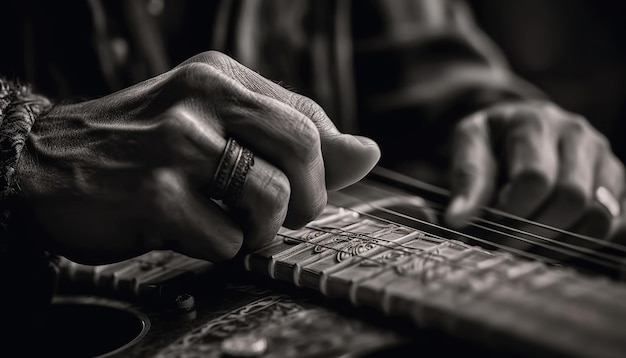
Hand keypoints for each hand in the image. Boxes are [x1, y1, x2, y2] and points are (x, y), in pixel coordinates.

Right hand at [17, 51, 380, 263]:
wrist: (42, 165)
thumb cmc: (139, 148)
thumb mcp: (212, 126)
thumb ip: (288, 137)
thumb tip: (370, 152)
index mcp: (221, 76)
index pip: (310, 118)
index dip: (322, 165)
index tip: (302, 188)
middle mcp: (203, 98)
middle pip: (306, 147)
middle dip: (309, 197)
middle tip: (282, 214)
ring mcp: (177, 143)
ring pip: (274, 196)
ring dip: (262, 228)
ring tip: (231, 225)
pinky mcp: (155, 193)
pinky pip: (228, 239)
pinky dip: (221, 249)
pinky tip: (190, 233)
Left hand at [444, 100, 623, 248]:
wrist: (522, 125)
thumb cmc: (493, 138)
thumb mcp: (469, 144)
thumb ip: (465, 179)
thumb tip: (456, 220)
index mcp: (536, 122)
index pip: (534, 178)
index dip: (512, 211)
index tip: (490, 224)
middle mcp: (577, 135)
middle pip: (570, 197)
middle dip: (533, 232)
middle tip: (504, 246)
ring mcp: (603, 157)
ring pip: (597, 214)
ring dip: (558, 242)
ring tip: (525, 247)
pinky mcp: (616, 182)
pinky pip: (611, 225)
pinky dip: (580, 244)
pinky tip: (549, 243)